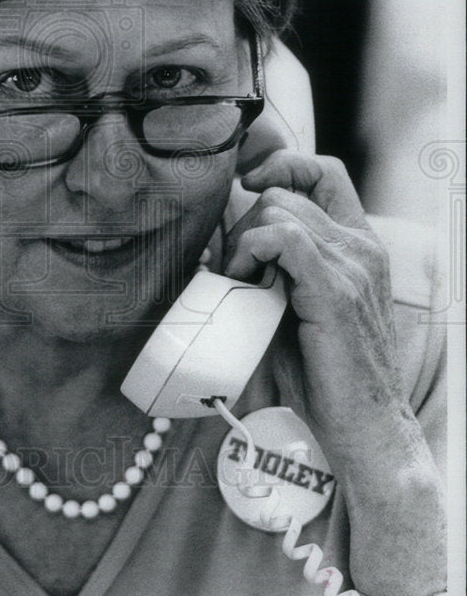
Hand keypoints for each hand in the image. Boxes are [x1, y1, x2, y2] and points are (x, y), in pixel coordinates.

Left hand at [223, 151, 444, 595]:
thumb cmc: (327, 375)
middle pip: (285, 194)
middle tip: (234, 268)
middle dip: (245, 221)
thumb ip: (282, 268)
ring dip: (243, 240)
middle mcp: (362, 248)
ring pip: (279, 210)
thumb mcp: (303, 306)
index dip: (282, 165)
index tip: (247, 187)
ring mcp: (352, 267)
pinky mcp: (334, 292)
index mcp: (360, 246)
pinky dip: (251, 250)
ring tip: (239, 281)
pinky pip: (283, 237)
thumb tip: (227, 244)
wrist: (367, 429)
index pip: (325, 172)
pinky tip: (245, 281)